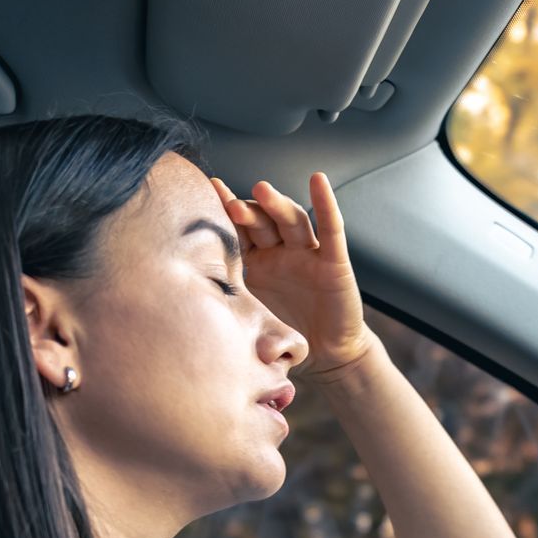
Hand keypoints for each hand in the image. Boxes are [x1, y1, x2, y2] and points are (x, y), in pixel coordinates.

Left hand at [210, 172, 373, 378]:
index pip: (240, 231)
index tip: (207, 192)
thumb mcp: (254, 319)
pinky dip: (325, 205)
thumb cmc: (289, 334)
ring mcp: (308, 254)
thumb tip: (202, 316)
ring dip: (276, 205)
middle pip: (263, 222)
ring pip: (291, 221)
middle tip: (229, 203)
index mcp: (258, 263)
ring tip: (261, 191)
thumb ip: (233, 312)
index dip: (225, 212)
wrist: (326, 355)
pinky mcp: (334, 263)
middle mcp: (281, 252)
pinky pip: (331, 230)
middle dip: (247, 211)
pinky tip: (318, 182)